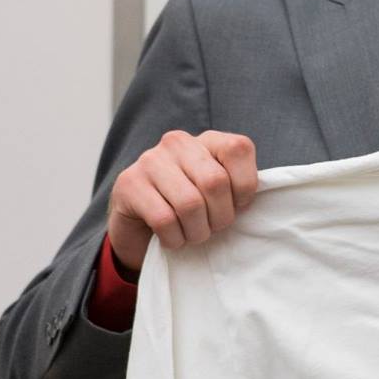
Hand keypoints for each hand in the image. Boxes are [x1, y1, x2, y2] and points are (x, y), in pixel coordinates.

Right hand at [105, 130, 257, 272]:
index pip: (239, 149)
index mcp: (208, 140)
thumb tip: (250, 201)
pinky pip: (164, 219)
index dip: (244, 186)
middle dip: (220, 217)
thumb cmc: (189, 208)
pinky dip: (174, 238)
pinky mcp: (128, 184)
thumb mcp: (218, 193)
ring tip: (193, 235)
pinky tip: (172, 238)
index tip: (237, 205)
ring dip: (197, 231)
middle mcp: (178, 143)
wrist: (139, 223)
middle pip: (215, 182)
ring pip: (189, 204)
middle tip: (213, 228)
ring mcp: (150, 160)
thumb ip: (236, 187)